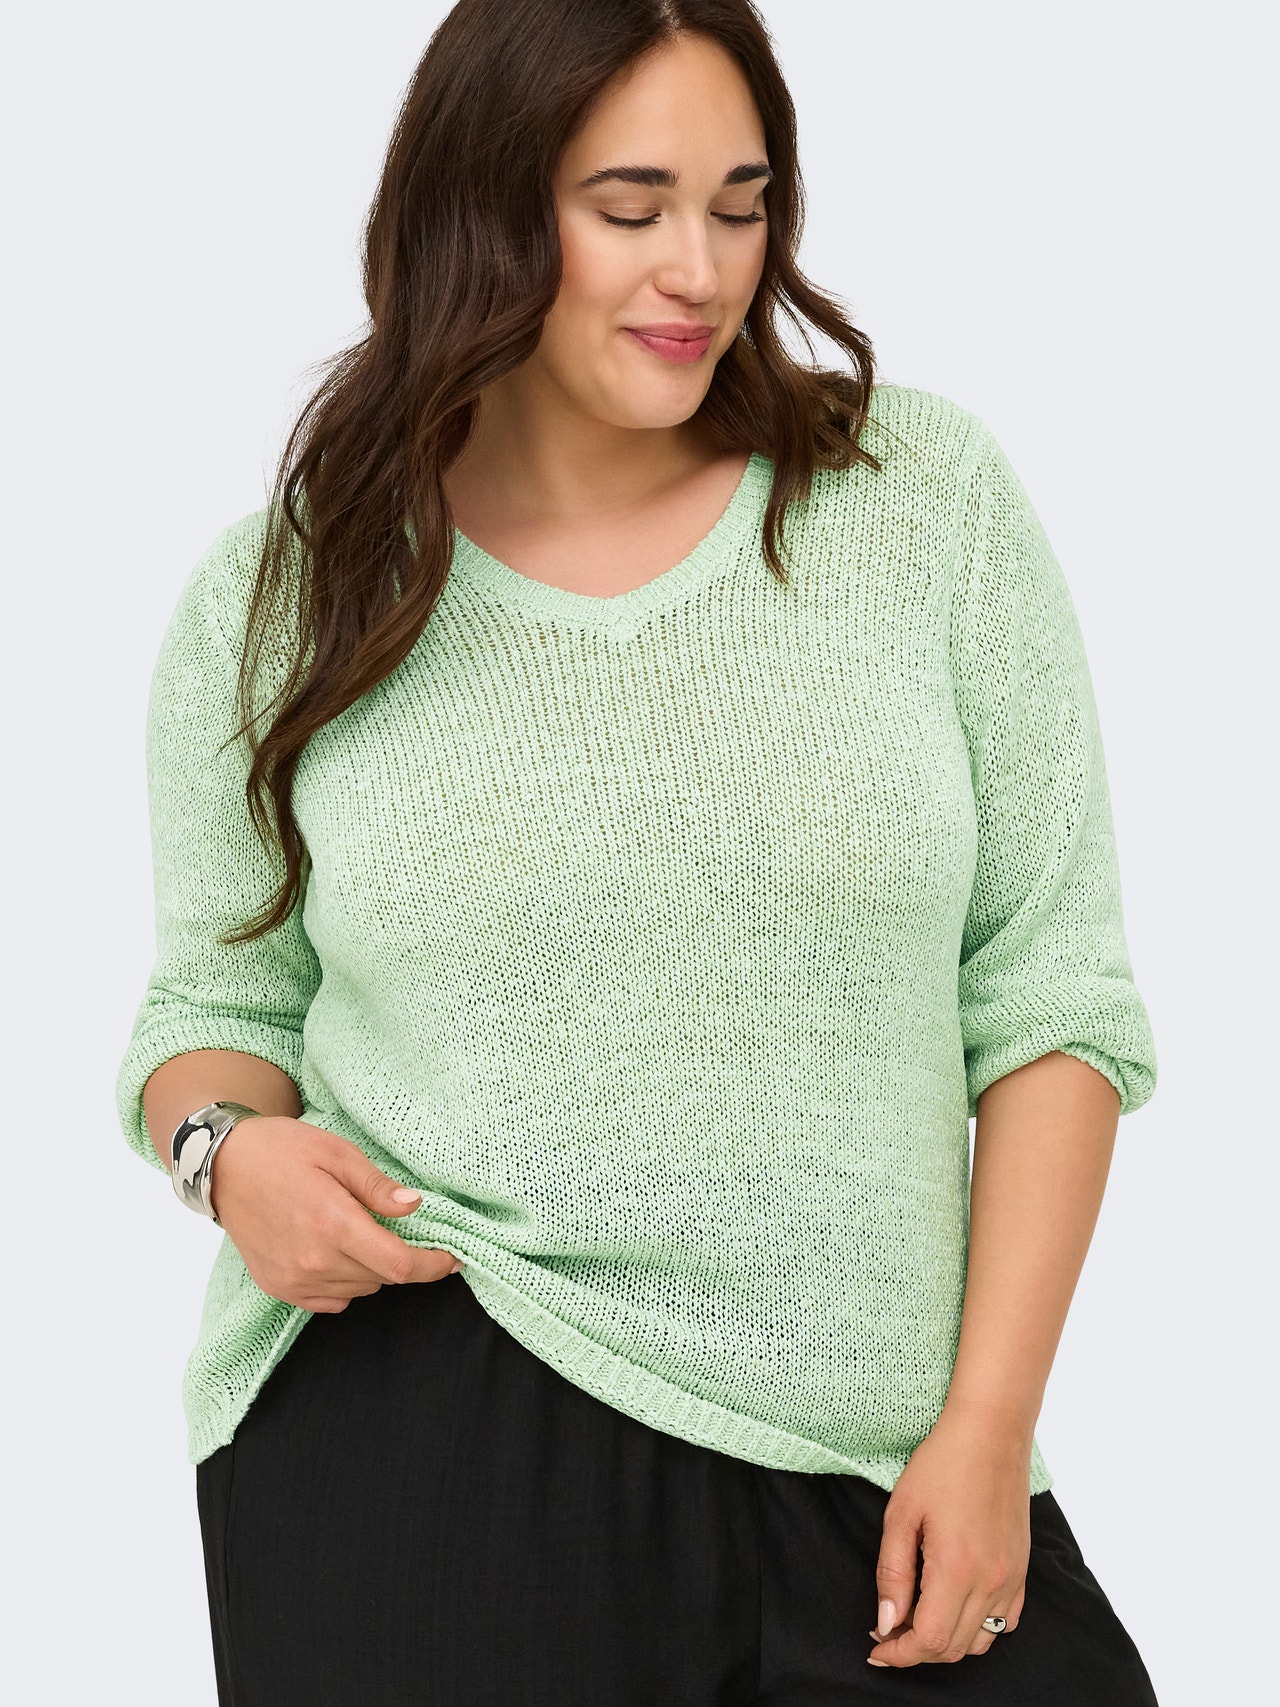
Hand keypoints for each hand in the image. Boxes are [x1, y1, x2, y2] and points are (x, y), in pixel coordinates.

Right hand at [208, 1115, 459, 1311]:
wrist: (222, 1166)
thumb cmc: (281, 1150)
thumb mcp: (337, 1153)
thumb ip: (377, 1186)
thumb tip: (415, 1206)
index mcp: (333, 1224)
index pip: (399, 1265)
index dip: (433, 1265)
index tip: (452, 1258)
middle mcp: (314, 1261)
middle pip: (383, 1279)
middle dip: (402, 1258)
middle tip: (397, 1228)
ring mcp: (294, 1279)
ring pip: (361, 1289)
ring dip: (373, 1268)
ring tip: (360, 1232)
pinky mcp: (279, 1287)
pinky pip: (332, 1299)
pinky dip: (346, 1281)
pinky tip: (337, 1252)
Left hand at [866, 1404, 1031, 1668]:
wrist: (990, 1433)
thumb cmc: (941, 1465)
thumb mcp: (901, 1514)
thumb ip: (892, 1573)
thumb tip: (886, 1623)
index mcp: (956, 1570)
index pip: (929, 1641)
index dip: (899, 1653)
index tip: (876, 1647)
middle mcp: (990, 1583)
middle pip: (953, 1648)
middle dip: (916, 1650)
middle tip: (889, 1630)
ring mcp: (1011, 1579)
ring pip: (979, 1642)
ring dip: (946, 1642)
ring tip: (918, 1620)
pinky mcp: (1021, 1570)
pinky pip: (1005, 1622)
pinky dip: (977, 1629)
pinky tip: (954, 1608)